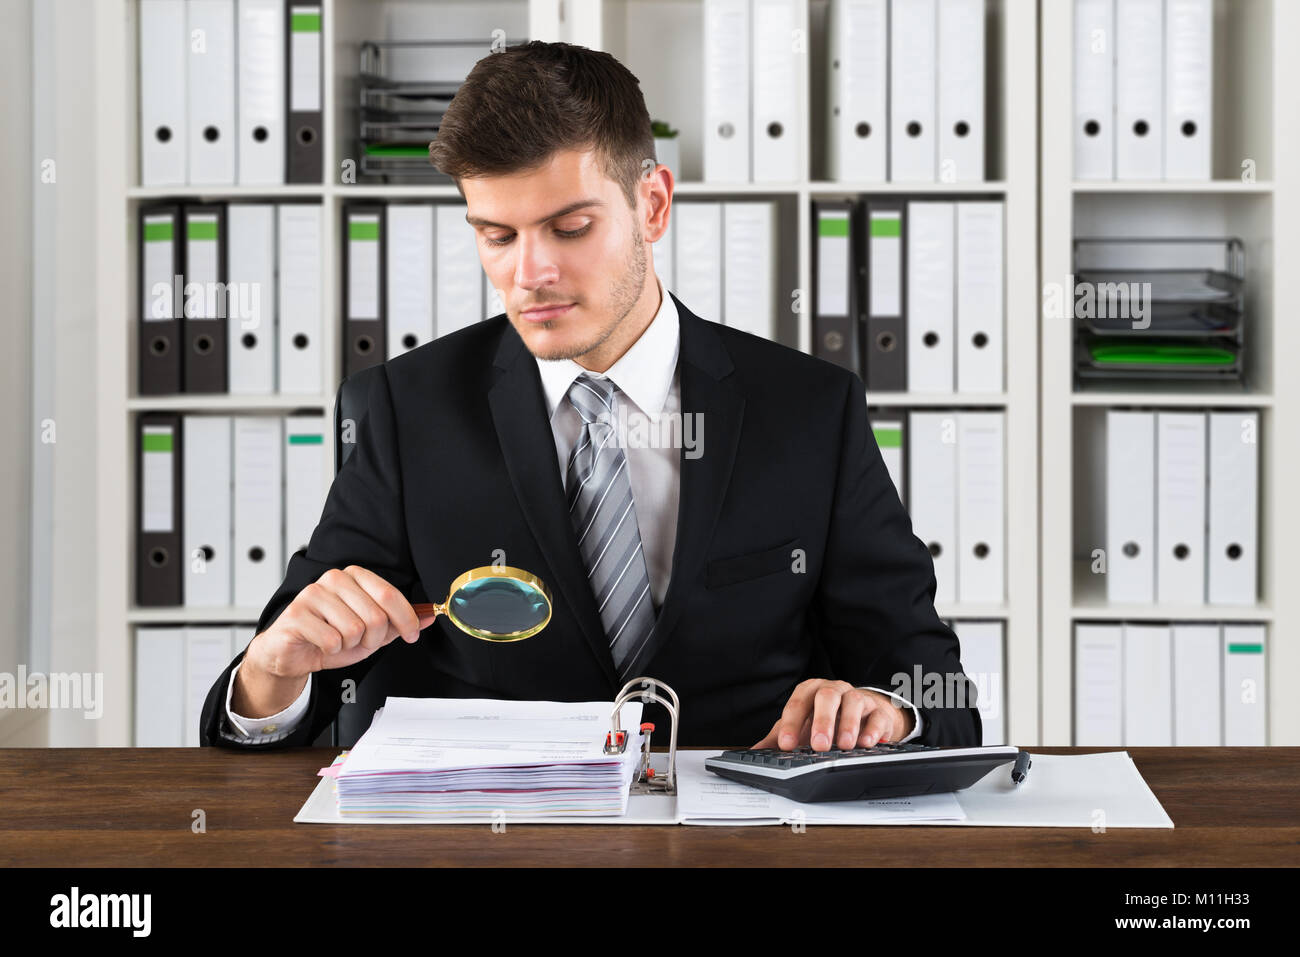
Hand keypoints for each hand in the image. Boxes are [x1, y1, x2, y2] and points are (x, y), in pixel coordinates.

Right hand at [246, 565, 438, 679]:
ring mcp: (313, 594)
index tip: (412, 634)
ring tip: (338, 641)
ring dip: (351, 645)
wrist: (292, 653)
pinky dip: (332, 649)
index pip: (389, 594)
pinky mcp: (297, 613)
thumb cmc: (330, 637)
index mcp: (354, 576)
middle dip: (374, 639)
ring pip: (354, 629)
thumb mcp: (371, 632)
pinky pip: (332, 639)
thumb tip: (429, 617)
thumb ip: (398, 623)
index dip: (406, 618)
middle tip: (361, 642)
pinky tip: (322, 643)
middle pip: (375, 616)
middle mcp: (334, 579)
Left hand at [751, 679, 915, 751]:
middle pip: (827, 697)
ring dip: (849, 725)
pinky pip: (877, 716)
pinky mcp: (877, 710)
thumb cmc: (824, 719)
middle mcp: (834, 690)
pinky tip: (868, 743)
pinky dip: (873, 730)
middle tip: (819, 745)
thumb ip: (778, 737)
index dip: (790, 723)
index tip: (786, 744)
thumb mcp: (799, 726)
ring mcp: (857, 698)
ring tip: (845, 746)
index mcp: (810, 692)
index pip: (798, 703)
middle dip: (822, 721)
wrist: (860, 714)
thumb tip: (754, 753)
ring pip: (854, 703)